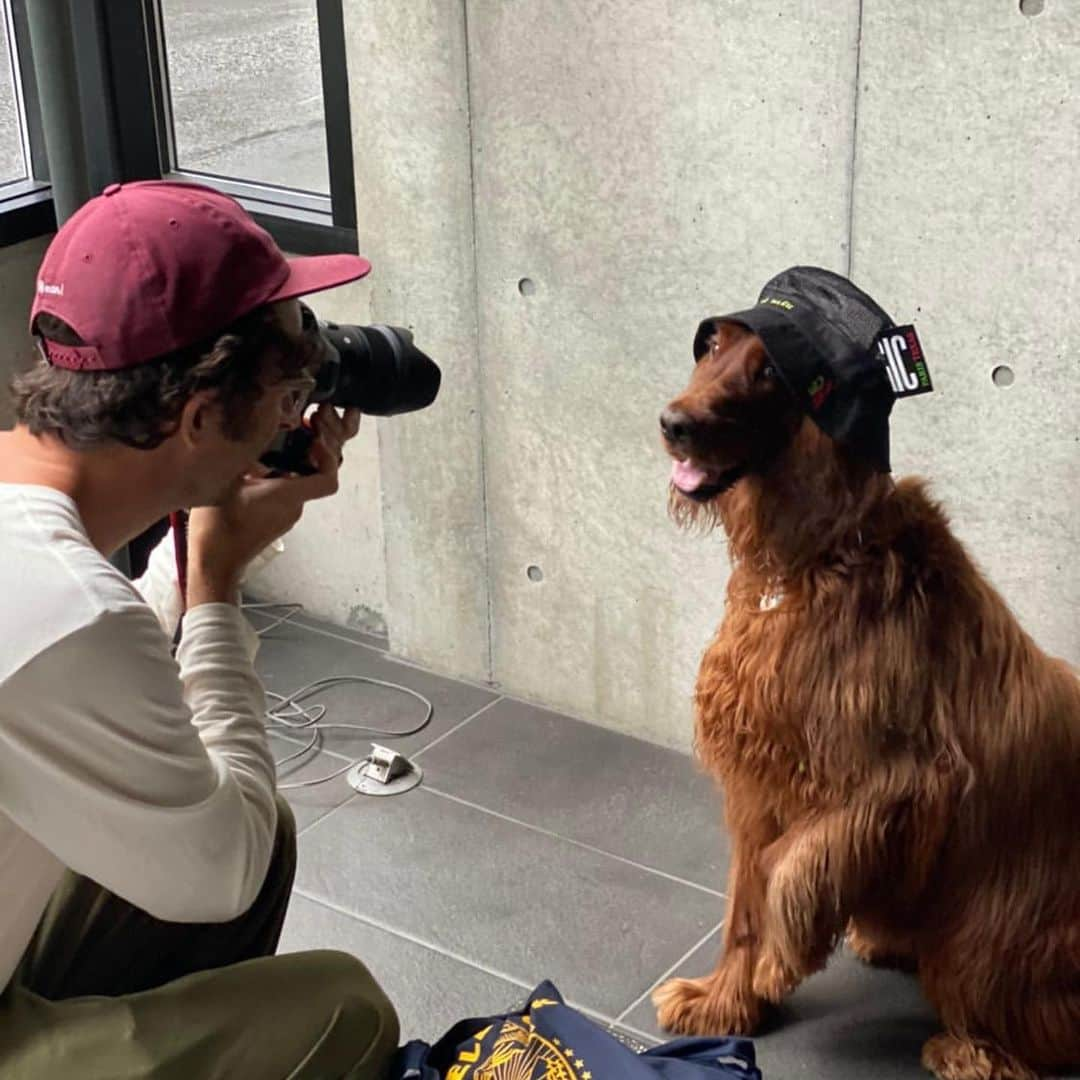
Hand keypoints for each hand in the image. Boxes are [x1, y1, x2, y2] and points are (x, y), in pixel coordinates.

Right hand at [186, 407, 361, 604]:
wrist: (214, 563)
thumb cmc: (217, 528)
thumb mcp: (223, 483)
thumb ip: (241, 455)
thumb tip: (249, 429)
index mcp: (288, 497)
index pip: (328, 479)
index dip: (328, 455)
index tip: (313, 436)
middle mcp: (295, 507)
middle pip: (320, 474)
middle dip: (316, 446)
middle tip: (304, 423)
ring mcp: (288, 514)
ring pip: (304, 480)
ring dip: (299, 457)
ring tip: (285, 435)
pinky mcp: (278, 518)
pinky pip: (290, 490)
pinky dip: (286, 471)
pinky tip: (266, 459)